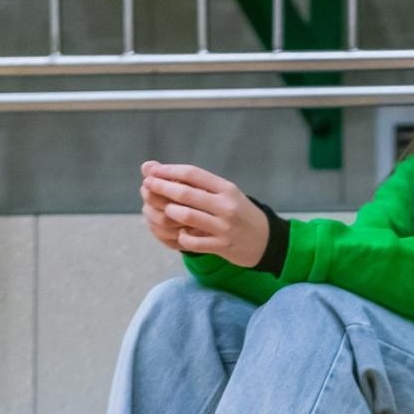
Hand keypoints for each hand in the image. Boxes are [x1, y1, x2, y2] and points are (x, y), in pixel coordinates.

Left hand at [139, 160, 268, 266]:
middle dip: (162, 187)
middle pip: (186, 193)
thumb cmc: (239, 213)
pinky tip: (181, 233)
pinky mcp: (222, 246)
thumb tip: (152, 166)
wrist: (267, 240)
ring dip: (170, 212)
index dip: (168, 171)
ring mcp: (224, 226)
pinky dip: (182, 237)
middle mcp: (226, 205)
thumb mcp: (225, 194)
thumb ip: (194, 183)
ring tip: (164, 210)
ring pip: (187, 216)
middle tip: (147, 185)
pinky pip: (192, 242)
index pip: (193, 173)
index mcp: (226, 189)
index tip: (151, 170)